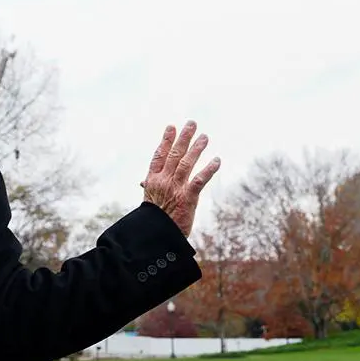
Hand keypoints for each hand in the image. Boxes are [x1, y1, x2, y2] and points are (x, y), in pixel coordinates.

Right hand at [141, 121, 220, 235]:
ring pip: (187, 163)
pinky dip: (209, 170)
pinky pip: (199, 180)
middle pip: (174, 155)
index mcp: (152, 181)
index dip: (165, 141)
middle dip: (184, 138)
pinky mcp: (187, 198)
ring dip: (197, 149)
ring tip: (205, 137)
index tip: (171, 127)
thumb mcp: (149, 201)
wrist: (157, 237)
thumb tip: (142, 182)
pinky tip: (217, 161)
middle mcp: (163, 181)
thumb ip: (149, 188)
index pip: (159, 156)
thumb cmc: (154, 220)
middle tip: (192, 124)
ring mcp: (175, 188)